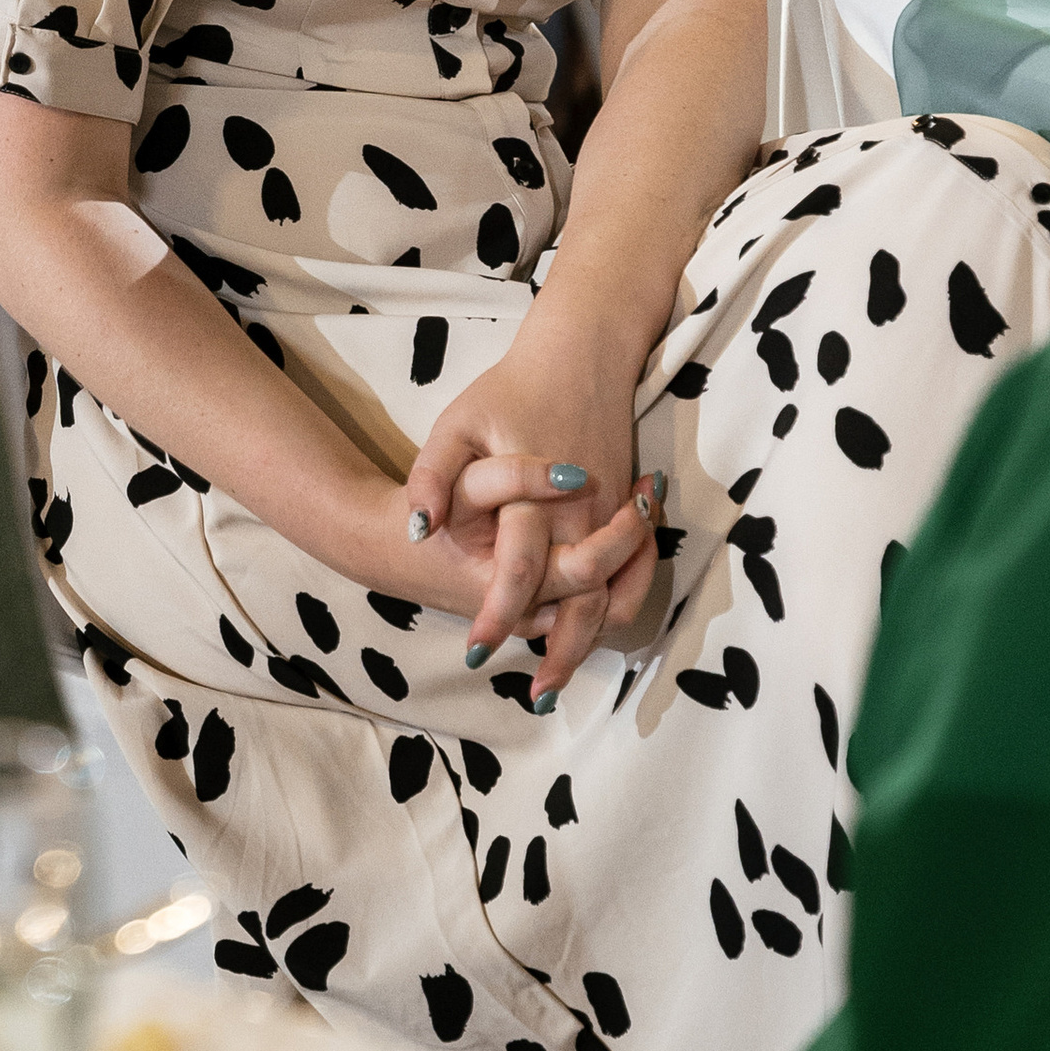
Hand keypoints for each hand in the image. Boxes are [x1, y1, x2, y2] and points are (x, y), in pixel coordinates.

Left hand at [400, 381, 665, 703]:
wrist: (581, 356)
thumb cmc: (509, 392)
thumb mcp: (457, 423)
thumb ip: (432, 475)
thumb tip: (415, 529)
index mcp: (537, 495)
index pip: (518, 569)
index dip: (497, 615)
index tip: (475, 651)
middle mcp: (582, 513)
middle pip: (578, 598)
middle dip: (558, 651)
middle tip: (533, 694)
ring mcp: (611, 515)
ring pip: (613, 594)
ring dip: (591, 640)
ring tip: (557, 678)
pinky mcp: (626, 512)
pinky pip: (633, 573)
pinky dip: (618, 607)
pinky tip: (592, 632)